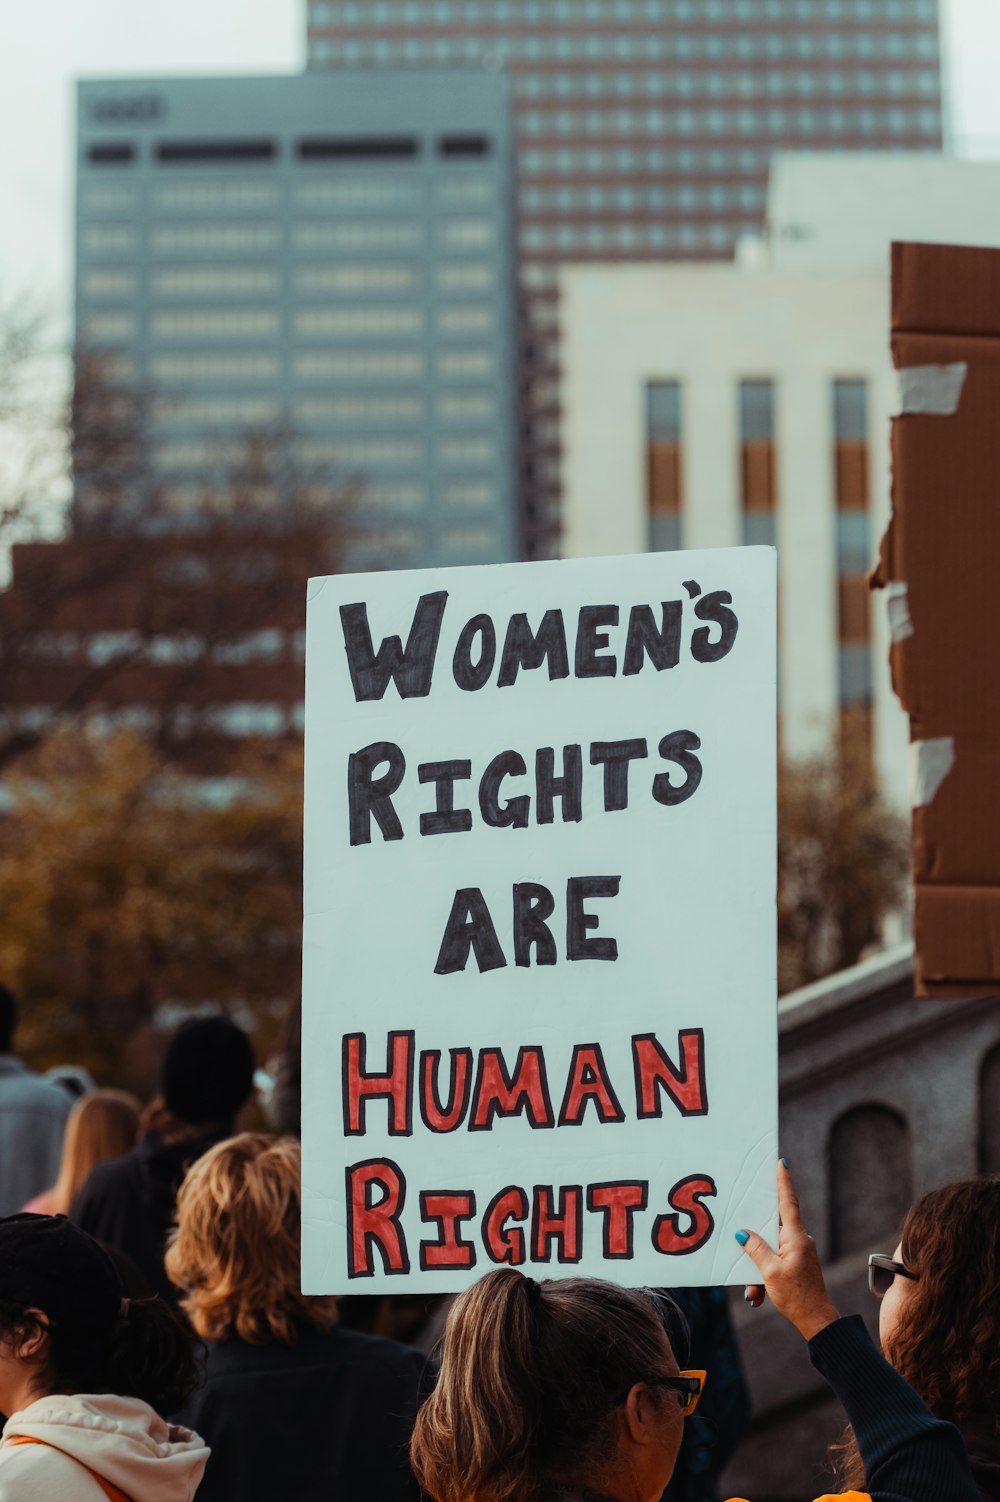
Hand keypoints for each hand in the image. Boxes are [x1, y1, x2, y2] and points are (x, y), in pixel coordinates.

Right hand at [736, 1161, 838, 1340]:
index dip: (783, 1182)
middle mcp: (799, 1240)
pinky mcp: (796, 1262)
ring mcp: (799, 1251)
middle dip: (755, 1247)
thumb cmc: (796, 1296)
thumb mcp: (770, 1272)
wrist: (817, 1321)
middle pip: (771, 1230)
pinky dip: (764, 1276)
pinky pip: (774, 1261)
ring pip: (770, 1250)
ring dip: (758, 1269)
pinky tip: (760, 1294)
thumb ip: (755, 1248)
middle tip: (750, 1261)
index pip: (787, 1203)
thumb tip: (742, 1232)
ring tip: (755, 1291)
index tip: (781, 1162)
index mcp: (796, 1237)